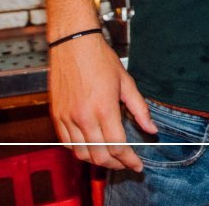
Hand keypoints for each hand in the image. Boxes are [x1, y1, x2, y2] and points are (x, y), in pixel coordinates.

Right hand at [49, 35, 156, 170]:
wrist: (73, 43)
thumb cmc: (100, 58)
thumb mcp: (126, 81)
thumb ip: (140, 109)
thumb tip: (151, 129)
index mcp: (103, 108)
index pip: (117, 146)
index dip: (129, 160)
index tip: (137, 165)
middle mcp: (83, 116)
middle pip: (99, 155)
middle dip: (116, 165)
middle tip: (127, 164)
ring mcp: (67, 117)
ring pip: (82, 153)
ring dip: (97, 161)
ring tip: (111, 159)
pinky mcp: (56, 116)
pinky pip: (67, 143)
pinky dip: (80, 151)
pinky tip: (91, 148)